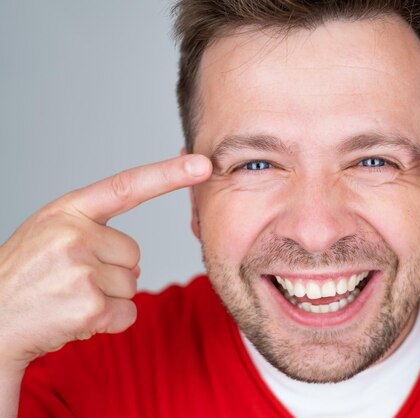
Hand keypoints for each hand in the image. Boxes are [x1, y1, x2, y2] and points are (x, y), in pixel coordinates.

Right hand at [0, 154, 210, 371]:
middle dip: (112, 272)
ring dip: (108, 298)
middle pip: (134, 254)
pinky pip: (128, 312)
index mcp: (67, 211)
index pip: (126, 186)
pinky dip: (109, 321)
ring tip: (67, 298)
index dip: (168, 174)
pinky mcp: (89, 304)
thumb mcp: (49, 234)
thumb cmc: (25, 277)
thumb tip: (136, 260)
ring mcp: (82, 269)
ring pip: (132, 284)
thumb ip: (91, 230)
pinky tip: (75, 318)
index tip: (202, 165)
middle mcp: (74, 234)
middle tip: (70, 281)